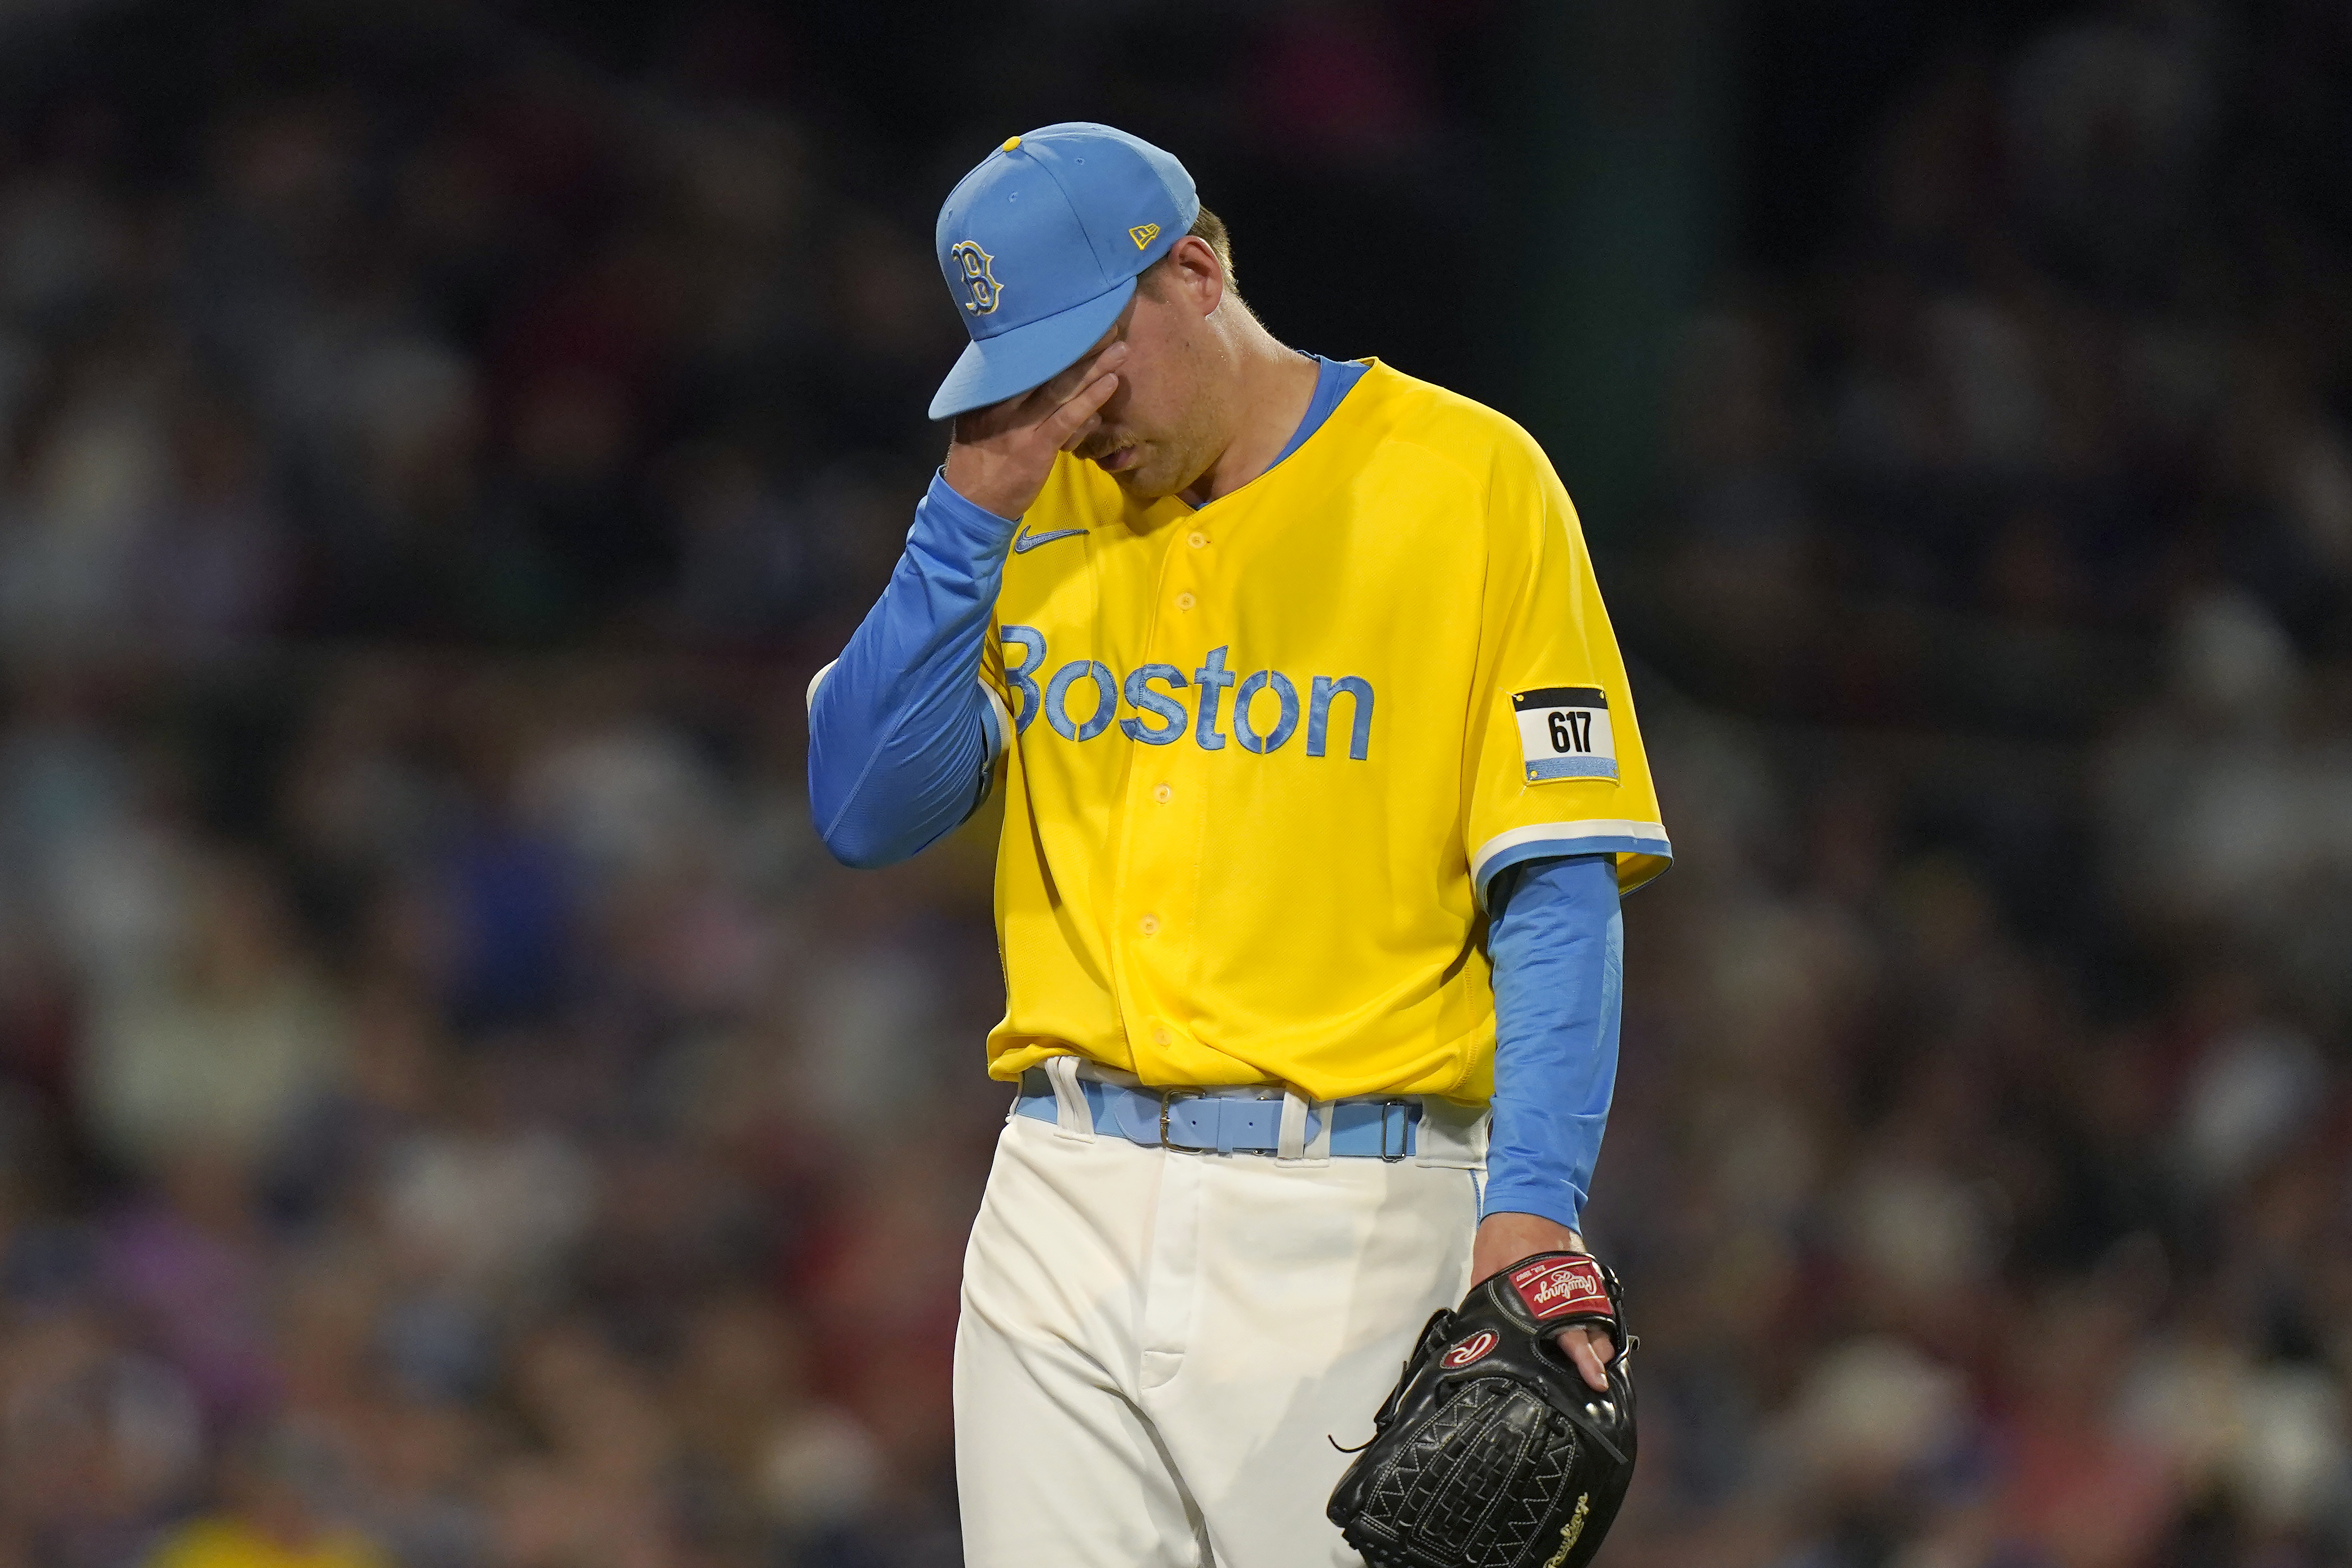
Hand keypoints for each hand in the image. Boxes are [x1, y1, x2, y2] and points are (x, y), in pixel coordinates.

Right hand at [943, 339, 1126, 519]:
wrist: (970, 504)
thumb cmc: (979, 459)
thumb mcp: (981, 418)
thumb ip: (1005, 395)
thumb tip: (1036, 370)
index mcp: (988, 390)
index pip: (1024, 357)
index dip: (1054, 338)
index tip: (1077, 320)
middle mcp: (1001, 401)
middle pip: (1046, 367)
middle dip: (1079, 344)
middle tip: (1108, 324)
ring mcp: (1019, 425)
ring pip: (1061, 389)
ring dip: (1094, 368)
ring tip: (1120, 349)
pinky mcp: (1035, 448)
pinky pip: (1066, 419)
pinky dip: (1090, 400)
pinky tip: (1110, 383)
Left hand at [1471, 1212, 1615, 1393]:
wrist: (1528, 1194)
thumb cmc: (1504, 1232)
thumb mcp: (1487, 1269)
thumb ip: (1488, 1299)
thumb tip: (1478, 1327)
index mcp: (1544, 1292)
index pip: (1569, 1332)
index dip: (1583, 1359)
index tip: (1594, 1379)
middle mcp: (1570, 1287)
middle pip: (1592, 1329)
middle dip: (1596, 1354)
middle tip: (1595, 1376)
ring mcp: (1580, 1277)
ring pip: (1598, 1315)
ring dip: (1598, 1337)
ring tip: (1596, 1358)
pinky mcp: (1583, 1268)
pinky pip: (1595, 1299)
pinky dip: (1595, 1316)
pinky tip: (1590, 1329)